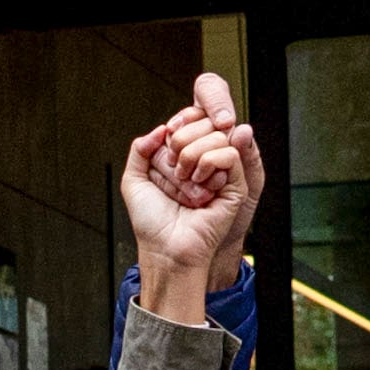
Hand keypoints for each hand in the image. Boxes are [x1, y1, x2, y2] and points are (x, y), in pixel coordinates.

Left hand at [122, 71, 262, 325]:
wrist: (166, 249)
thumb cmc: (152, 223)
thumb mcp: (134, 181)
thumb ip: (140, 150)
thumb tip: (162, 128)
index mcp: (183, 160)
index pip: (188, 121)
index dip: (178, 126)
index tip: (165, 146)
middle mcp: (203, 163)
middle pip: (202, 124)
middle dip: (181, 142)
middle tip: (174, 168)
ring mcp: (220, 174)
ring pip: (216, 136)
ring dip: (193, 154)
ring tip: (185, 179)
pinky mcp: (235, 186)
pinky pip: (229, 154)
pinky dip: (210, 162)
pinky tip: (199, 183)